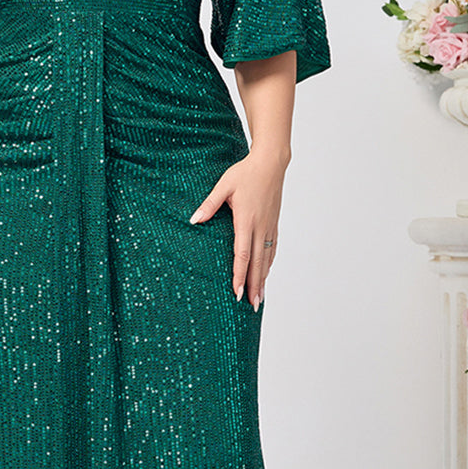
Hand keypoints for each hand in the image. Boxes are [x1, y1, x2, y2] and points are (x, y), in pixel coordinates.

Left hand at [189, 151, 287, 307]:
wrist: (271, 163)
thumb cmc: (245, 173)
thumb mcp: (223, 185)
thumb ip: (209, 204)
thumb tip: (193, 220)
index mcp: (246, 220)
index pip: (242, 254)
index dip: (240, 275)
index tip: (237, 292)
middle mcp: (260, 227)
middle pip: (256, 263)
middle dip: (253, 286)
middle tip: (251, 305)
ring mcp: (269, 226)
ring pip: (266, 258)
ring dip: (263, 279)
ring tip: (259, 298)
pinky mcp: (273, 223)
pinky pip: (272, 248)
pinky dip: (268, 263)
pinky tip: (266, 273)